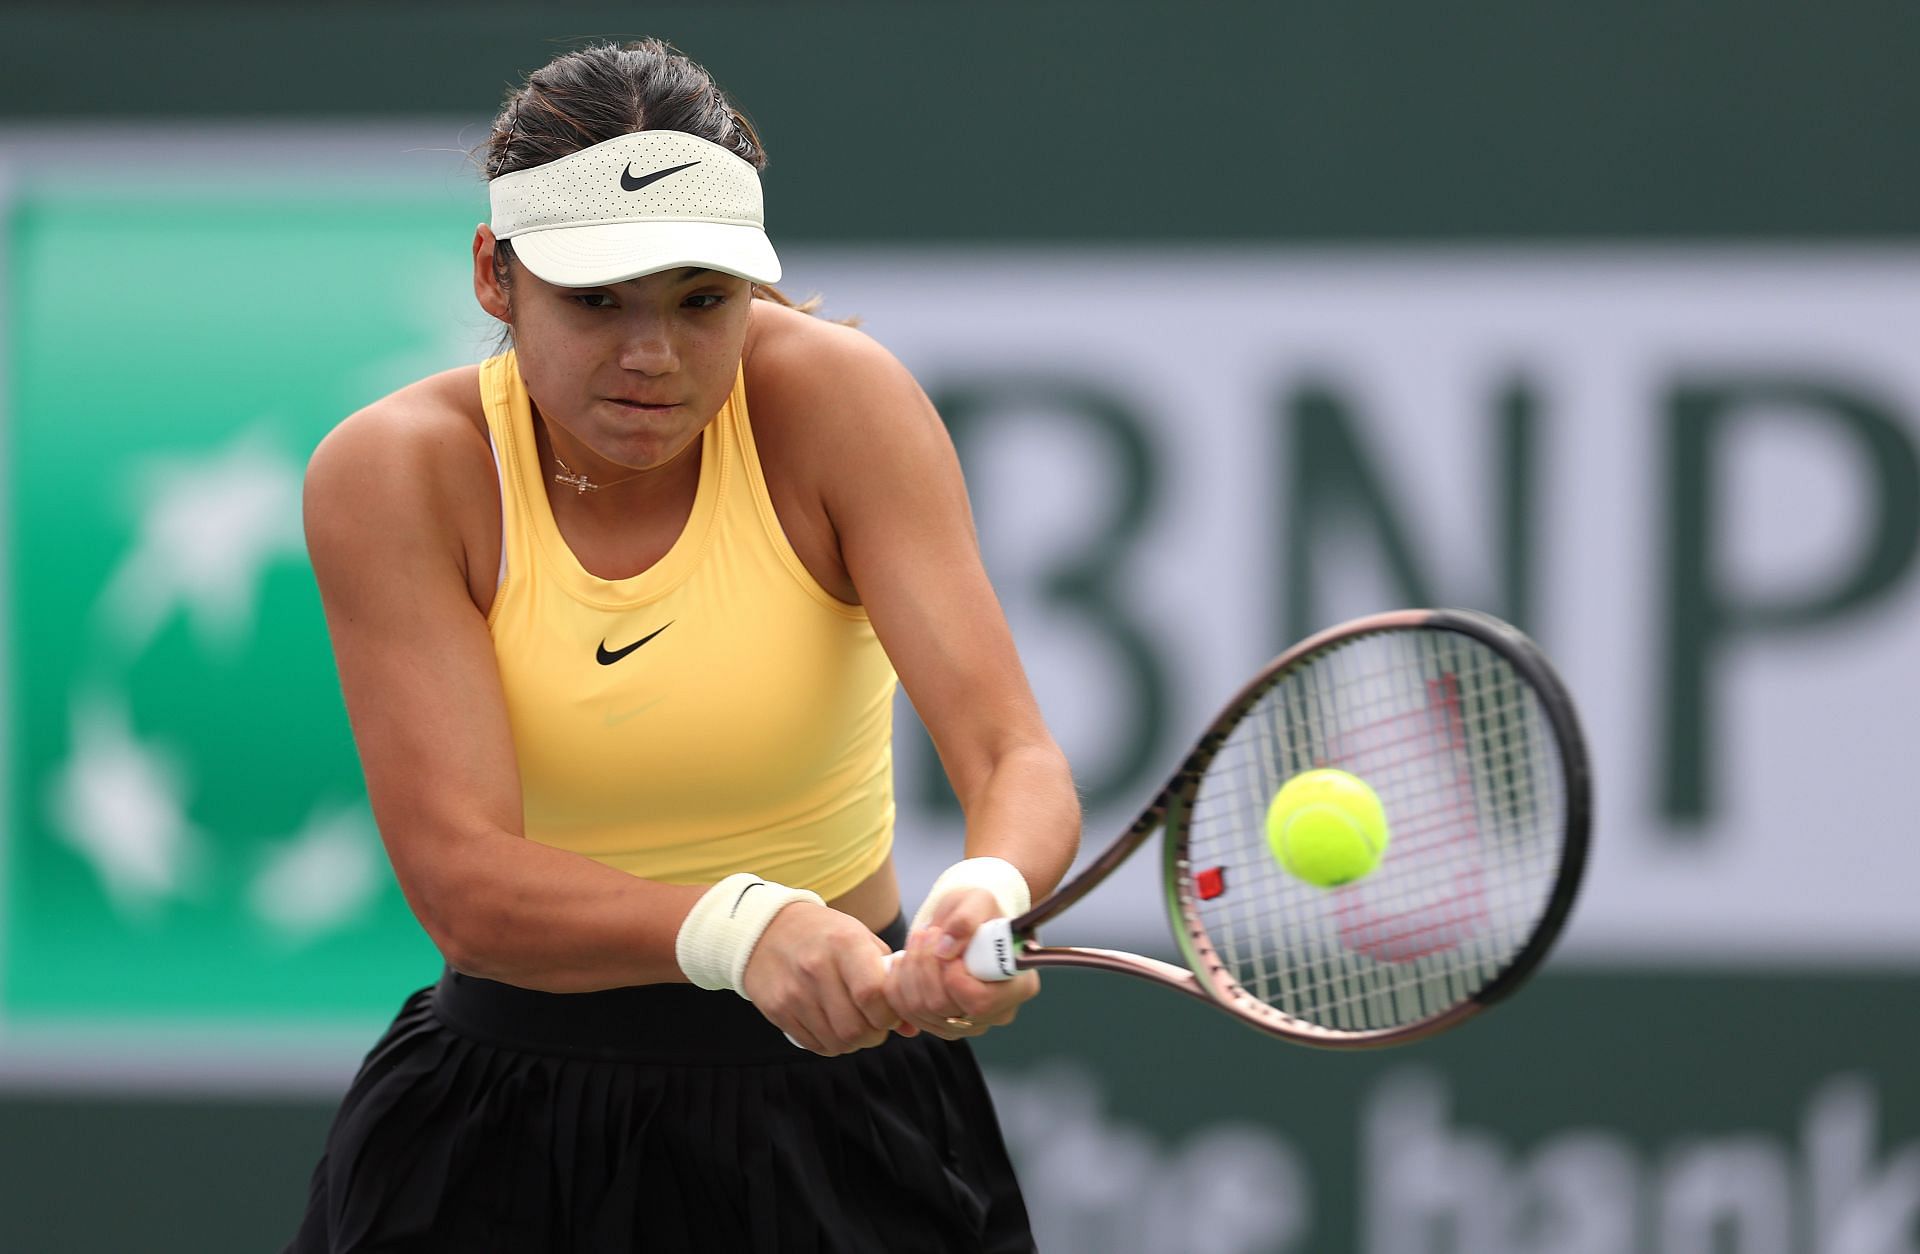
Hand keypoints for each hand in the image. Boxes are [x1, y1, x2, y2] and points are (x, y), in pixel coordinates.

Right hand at [741, 902, 910, 1055]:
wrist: (768, 928)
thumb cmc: (825, 934)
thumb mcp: (861, 940)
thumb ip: (889, 979)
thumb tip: (912, 1027)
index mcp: (845, 944)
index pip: (872, 994)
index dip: (888, 1015)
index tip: (890, 1014)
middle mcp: (817, 968)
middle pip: (855, 1028)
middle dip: (873, 1036)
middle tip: (874, 1026)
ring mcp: (794, 991)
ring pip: (835, 1042)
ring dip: (852, 1043)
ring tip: (854, 1026)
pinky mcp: (777, 1009)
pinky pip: (812, 1045)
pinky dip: (829, 1044)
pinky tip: (831, 1027)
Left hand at [887, 886, 1039, 1040]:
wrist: (967, 922)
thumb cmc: (980, 911)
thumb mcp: (979, 900)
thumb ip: (966, 919)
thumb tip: (945, 949)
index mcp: (1019, 986)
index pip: (979, 1001)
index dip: (953, 976)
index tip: (946, 943)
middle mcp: (997, 1013)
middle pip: (944, 1008)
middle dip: (925, 966)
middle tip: (926, 932)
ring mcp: (968, 1023)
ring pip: (921, 1012)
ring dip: (908, 971)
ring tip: (917, 940)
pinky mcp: (942, 1024)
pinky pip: (907, 1014)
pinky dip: (897, 985)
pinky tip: (904, 960)